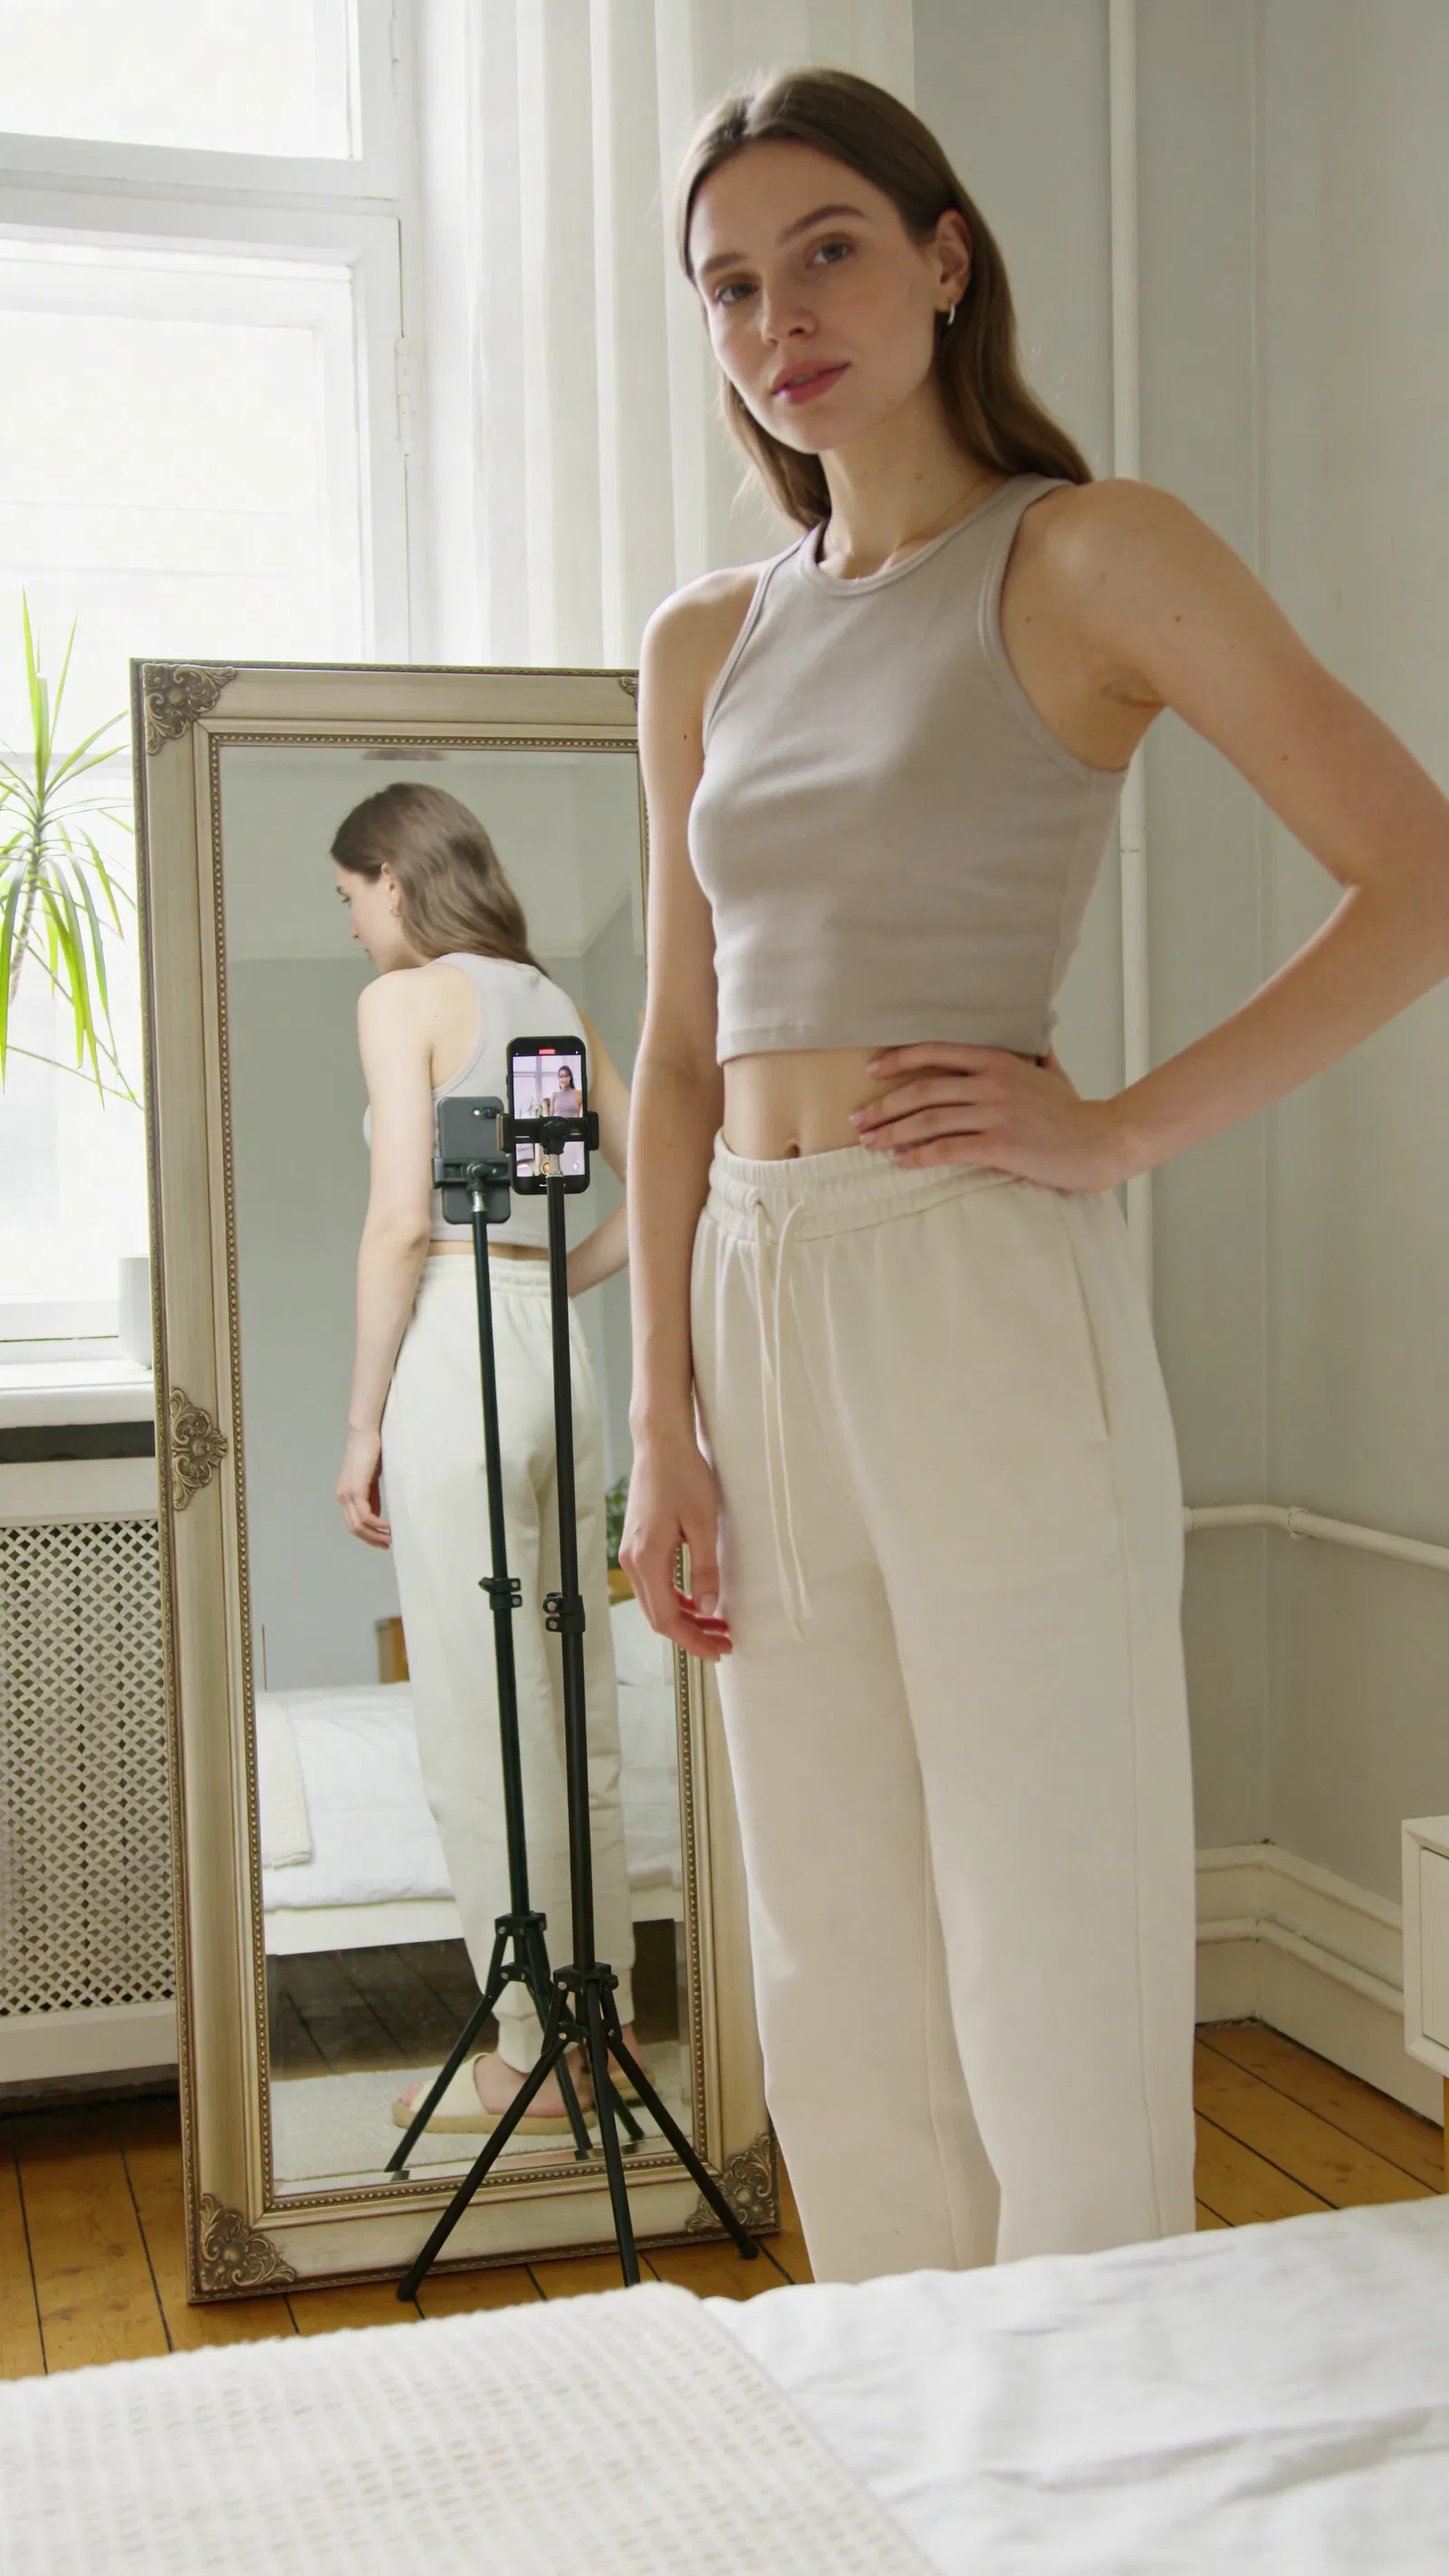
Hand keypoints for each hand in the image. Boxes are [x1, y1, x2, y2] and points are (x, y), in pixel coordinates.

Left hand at [337, 1427, 389, 1547]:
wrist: (364, 1434)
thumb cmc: (370, 1453)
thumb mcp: (370, 1481)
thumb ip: (371, 1498)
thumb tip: (375, 1516)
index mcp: (344, 1496)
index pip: (352, 1524)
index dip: (366, 1536)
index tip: (382, 1542)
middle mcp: (342, 1497)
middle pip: (354, 1529)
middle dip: (371, 1540)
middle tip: (388, 1545)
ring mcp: (347, 1494)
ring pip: (359, 1525)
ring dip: (375, 1535)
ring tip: (391, 1539)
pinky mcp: (356, 1490)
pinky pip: (366, 1515)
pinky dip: (378, 1524)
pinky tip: (390, 1526)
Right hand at [619, 1430, 731, 1660]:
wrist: (660, 1443)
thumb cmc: (683, 1475)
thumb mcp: (703, 1523)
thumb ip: (705, 1569)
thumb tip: (710, 1608)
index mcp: (647, 1559)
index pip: (667, 1618)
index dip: (693, 1640)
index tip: (718, 1650)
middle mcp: (633, 1561)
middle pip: (658, 1616)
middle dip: (691, 1633)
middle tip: (723, 1642)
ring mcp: (632, 1553)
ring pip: (656, 1602)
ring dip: (686, 1617)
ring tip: (717, 1623)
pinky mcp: (638, 1545)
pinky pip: (654, 1584)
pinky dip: (676, 1598)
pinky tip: (698, 1599)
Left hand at [850, 1044, 1133, 1192]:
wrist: (1102, 1141)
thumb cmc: (1075, 1112)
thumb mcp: (1052, 1074)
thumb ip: (1034, 1057)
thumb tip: (1034, 1043)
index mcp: (999, 1060)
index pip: (937, 1051)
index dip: (899, 1059)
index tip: (872, 1069)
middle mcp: (992, 1082)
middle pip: (922, 1089)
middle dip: (883, 1105)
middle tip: (858, 1119)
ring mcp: (995, 1113)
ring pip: (928, 1120)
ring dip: (892, 1133)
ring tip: (870, 1143)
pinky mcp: (1000, 1145)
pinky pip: (947, 1149)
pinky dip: (919, 1156)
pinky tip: (902, 1163)